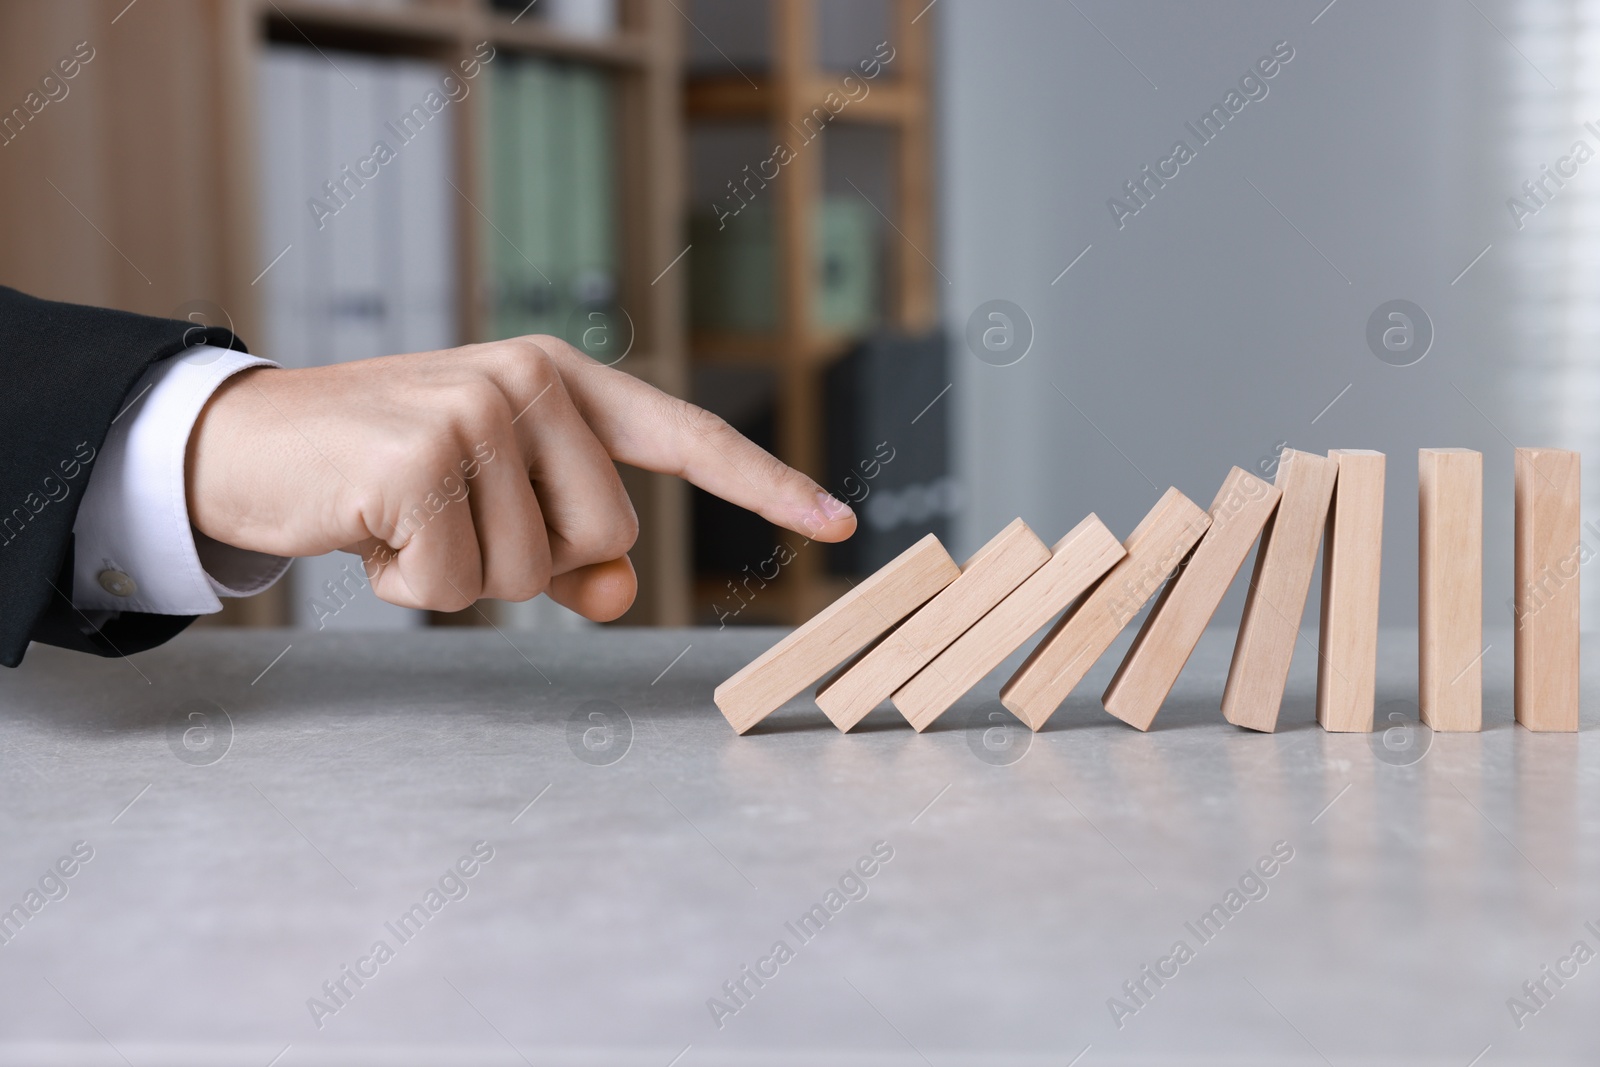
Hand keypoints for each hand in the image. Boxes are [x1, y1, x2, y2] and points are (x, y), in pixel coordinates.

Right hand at [185, 335, 855, 620]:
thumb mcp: (494, 505)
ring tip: (406, 520)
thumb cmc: (391, 475)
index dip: (765, 484)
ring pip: (535, 571)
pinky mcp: (421, 458)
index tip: (838, 519)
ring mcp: (478, 410)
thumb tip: (621, 586)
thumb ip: (573, 546)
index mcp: (565, 383)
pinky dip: (409, 583)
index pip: (685, 437)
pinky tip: (370, 531)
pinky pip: (457, 584)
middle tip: (453, 519)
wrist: (257, 441)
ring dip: (464, 574)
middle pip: (608, 536)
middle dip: (534, 561)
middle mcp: (533, 380)